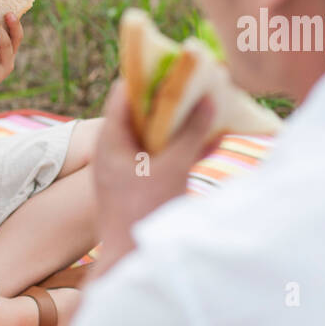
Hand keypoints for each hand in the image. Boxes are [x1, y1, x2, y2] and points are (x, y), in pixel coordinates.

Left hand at [91, 81, 222, 269]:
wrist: (130, 263)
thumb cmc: (144, 213)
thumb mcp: (173, 169)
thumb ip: (191, 133)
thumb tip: (210, 99)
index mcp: (110, 141)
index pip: (123, 94)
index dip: (148, 75)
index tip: (176, 62)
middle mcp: (113, 151)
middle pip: (140, 112)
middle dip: (172, 98)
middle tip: (201, 82)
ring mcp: (125, 168)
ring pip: (155, 135)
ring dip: (181, 123)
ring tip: (212, 105)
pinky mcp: (139, 184)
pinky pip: (162, 156)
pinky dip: (183, 147)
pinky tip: (214, 141)